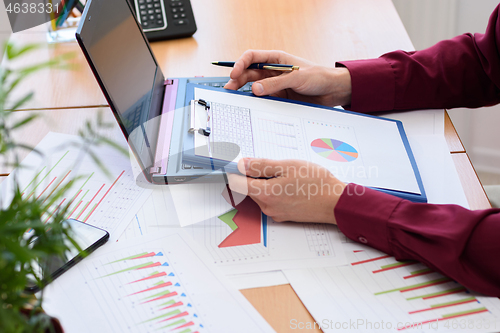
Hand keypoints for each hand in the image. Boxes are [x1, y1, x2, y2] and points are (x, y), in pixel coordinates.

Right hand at [224, 50, 351, 106]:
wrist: (333, 91)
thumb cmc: (318, 77)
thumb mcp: (296, 78)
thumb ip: (275, 83)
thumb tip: (255, 89)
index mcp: (276, 59)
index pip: (252, 57)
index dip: (240, 64)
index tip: (234, 74)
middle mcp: (273, 70)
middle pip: (249, 73)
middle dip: (238, 79)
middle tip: (230, 89)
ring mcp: (275, 84)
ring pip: (254, 86)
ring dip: (244, 90)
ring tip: (235, 96)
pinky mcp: (279, 96)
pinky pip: (263, 98)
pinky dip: (255, 101)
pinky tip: (249, 104)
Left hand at [227, 158, 346, 223]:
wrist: (336, 202)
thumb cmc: (316, 182)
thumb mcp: (287, 166)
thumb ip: (261, 166)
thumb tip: (242, 164)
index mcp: (265, 194)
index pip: (236, 183)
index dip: (236, 171)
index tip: (241, 163)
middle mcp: (267, 207)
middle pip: (249, 189)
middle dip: (256, 176)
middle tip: (275, 167)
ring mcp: (275, 213)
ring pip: (261, 195)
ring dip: (267, 184)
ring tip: (288, 176)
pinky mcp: (283, 216)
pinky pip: (272, 201)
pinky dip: (277, 192)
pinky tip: (292, 186)